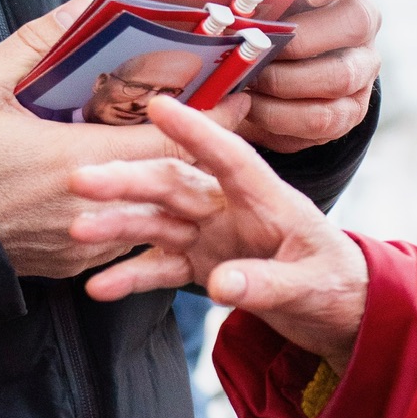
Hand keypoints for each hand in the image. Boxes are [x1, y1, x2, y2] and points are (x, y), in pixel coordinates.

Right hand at [0, 1, 244, 279]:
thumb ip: (36, 43)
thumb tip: (82, 7)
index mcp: (72, 162)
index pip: (166, 142)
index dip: (212, 119)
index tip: (242, 94)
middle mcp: (87, 211)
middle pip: (170, 182)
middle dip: (205, 150)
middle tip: (232, 116)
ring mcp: (79, 244)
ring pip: (151, 213)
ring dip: (177, 182)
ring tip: (197, 147)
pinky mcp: (67, 265)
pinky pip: (123, 235)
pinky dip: (144, 209)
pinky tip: (147, 184)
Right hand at [71, 95, 367, 371]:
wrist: (339, 312)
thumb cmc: (335, 283)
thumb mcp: (311, 285)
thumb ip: (267, 284)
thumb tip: (220, 286)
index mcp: (264, 195)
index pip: (227, 155)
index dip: (194, 130)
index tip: (157, 105)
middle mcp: (229, 206)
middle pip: (173, 184)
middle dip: (127, 180)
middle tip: (81, 178)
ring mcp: (210, 234)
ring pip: (156, 221)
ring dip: (118, 224)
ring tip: (78, 228)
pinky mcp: (200, 264)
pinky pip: (160, 267)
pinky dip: (130, 276)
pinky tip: (98, 286)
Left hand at [236, 0, 386, 153]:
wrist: (272, 59)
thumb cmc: (266, 13)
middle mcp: (365, 19)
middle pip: (357, 21)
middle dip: (300, 39)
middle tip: (259, 46)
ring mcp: (364, 67)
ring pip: (340, 77)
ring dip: (285, 82)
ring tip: (248, 80)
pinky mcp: (351, 110)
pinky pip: (324, 119)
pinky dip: (281, 116)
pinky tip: (252, 107)